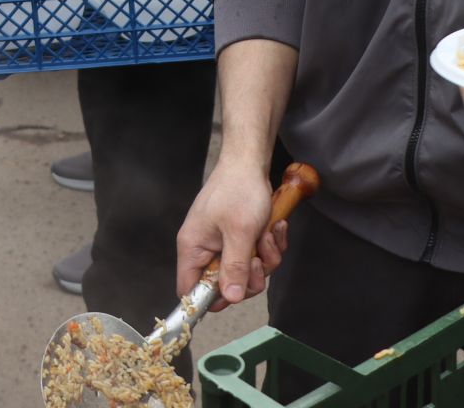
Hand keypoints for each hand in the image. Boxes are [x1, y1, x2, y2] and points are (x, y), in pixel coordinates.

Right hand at [176, 163, 287, 310]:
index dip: (208, 300)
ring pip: (246, 272)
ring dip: (265, 257)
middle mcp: (205, 248)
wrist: (250, 162)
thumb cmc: (239, 189)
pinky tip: (273, 227)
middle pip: (225, 285)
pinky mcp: (239, 238)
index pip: (189, 290)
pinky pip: (256, 256)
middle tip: (259, 257)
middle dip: (250, 275)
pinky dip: (269, 245)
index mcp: (193, 247)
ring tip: (268, 233)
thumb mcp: (240, 231)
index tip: (234, 294)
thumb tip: (230, 298)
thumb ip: (234, 267)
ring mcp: (223, 243)